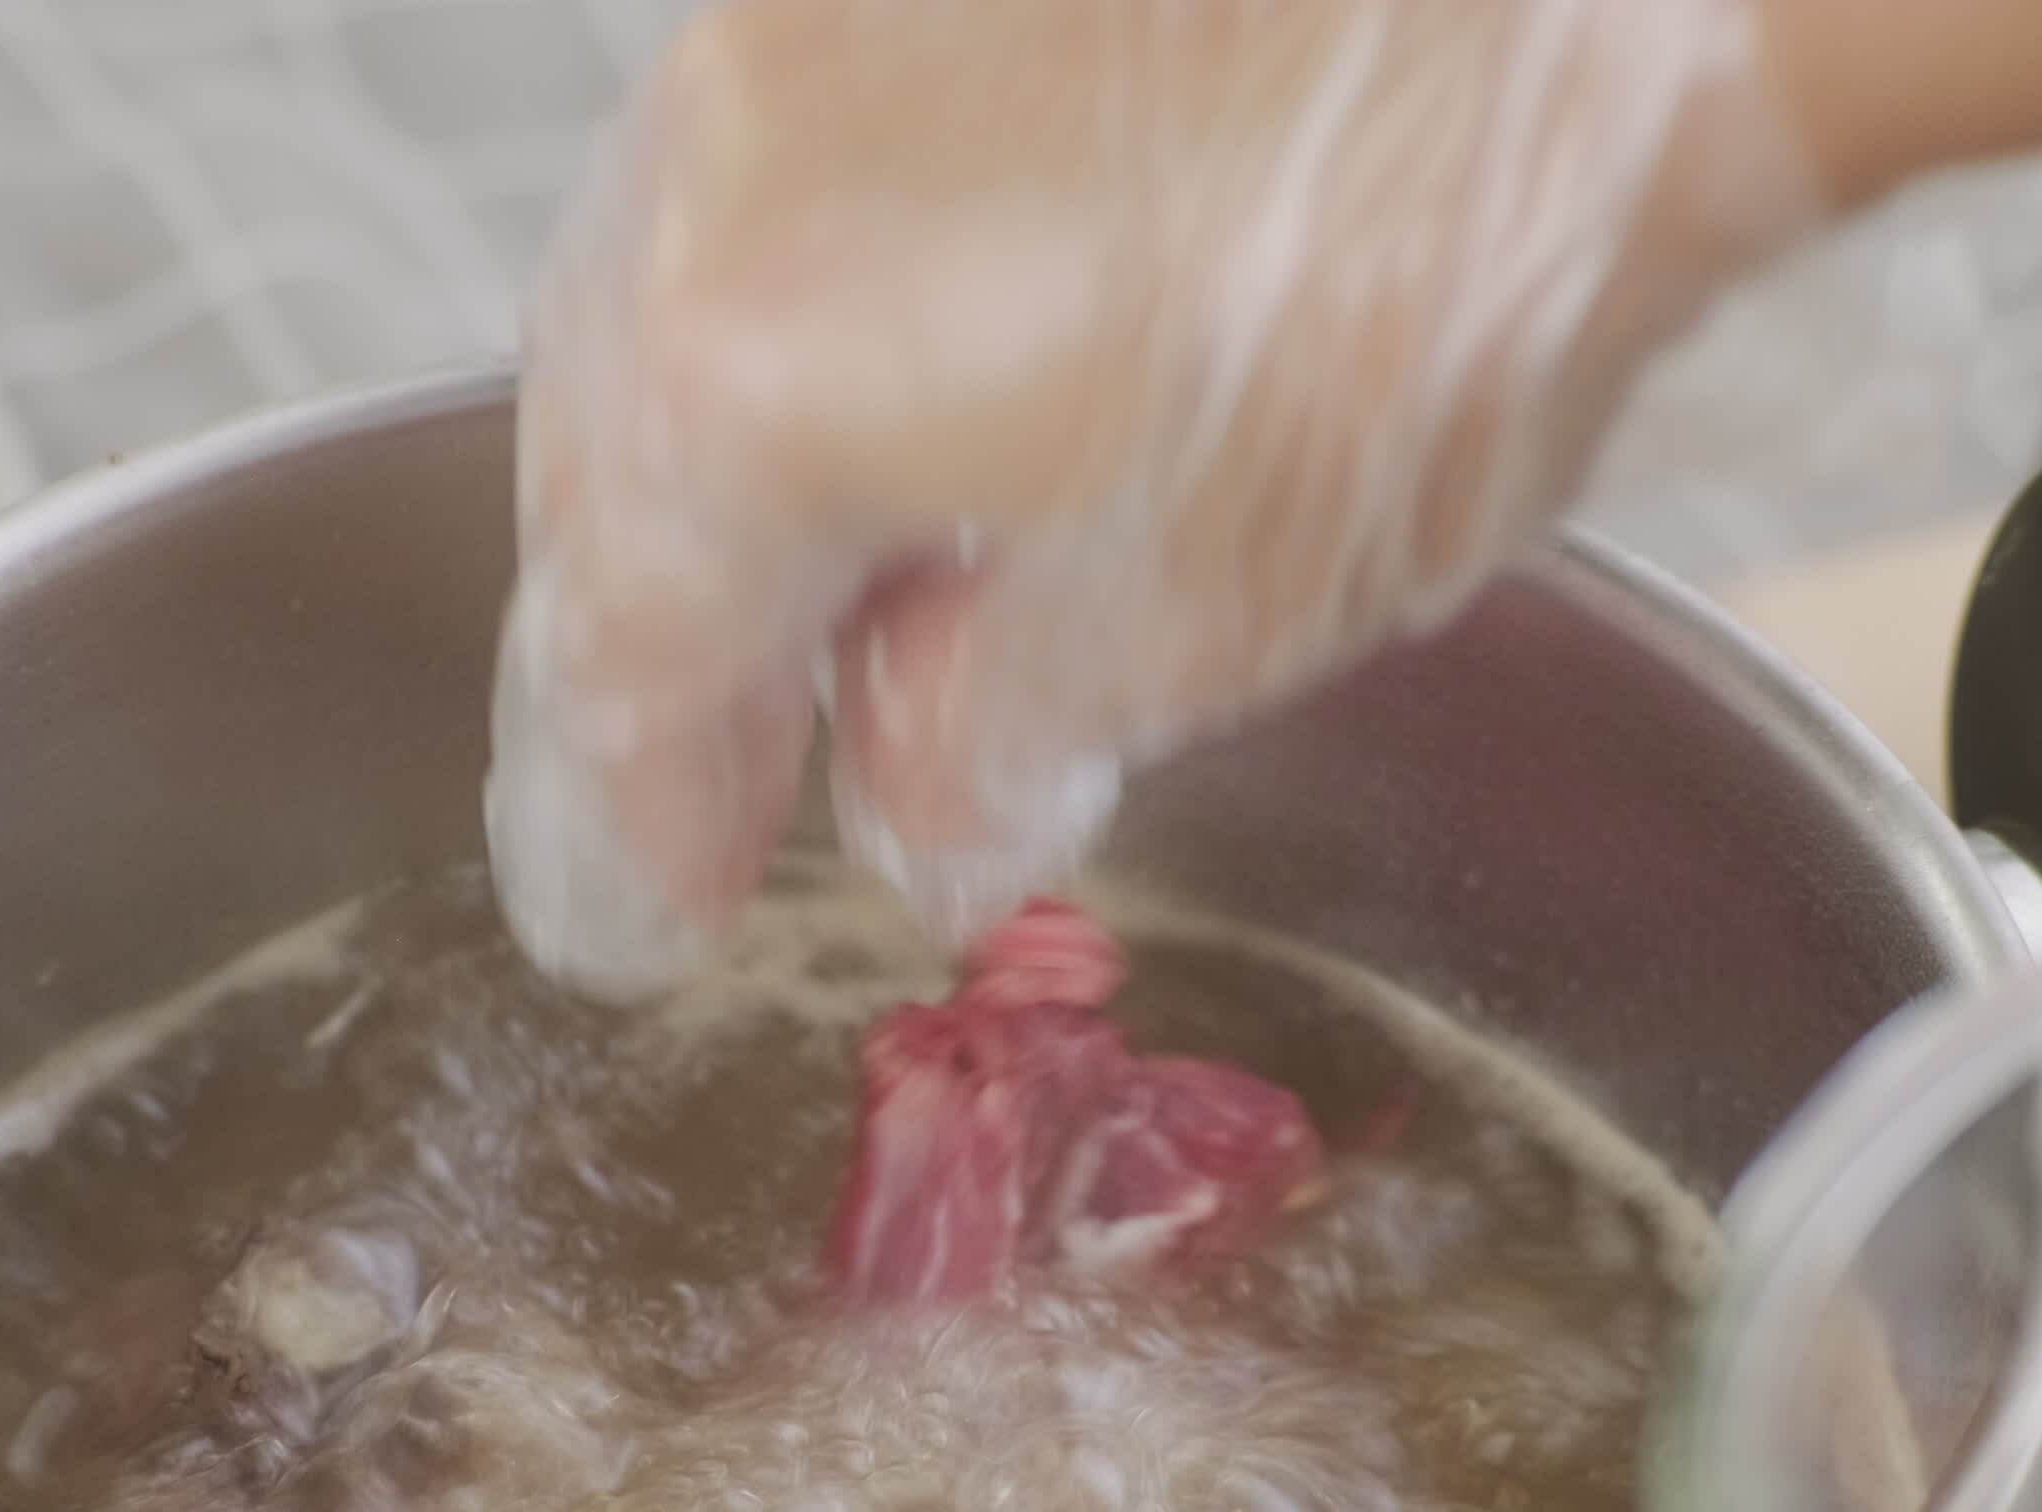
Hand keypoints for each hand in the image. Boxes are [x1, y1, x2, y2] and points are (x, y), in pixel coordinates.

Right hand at [486, 0, 1827, 995]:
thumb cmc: (1430, 279)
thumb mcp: (1202, 612)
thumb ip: (991, 740)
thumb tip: (919, 807)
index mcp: (743, 388)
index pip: (625, 659)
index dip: (655, 808)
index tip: (684, 896)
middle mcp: (708, 186)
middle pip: (611, 469)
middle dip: (659, 638)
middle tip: (724, 767)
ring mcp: (790, 37)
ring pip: (665, 304)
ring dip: (715, 467)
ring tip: (819, 587)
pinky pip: (774, 180)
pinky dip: (799, 316)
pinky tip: (901, 382)